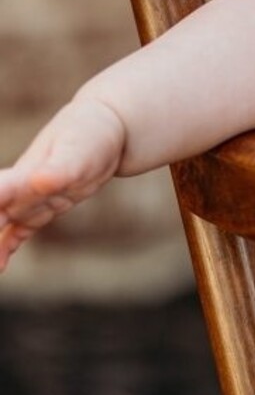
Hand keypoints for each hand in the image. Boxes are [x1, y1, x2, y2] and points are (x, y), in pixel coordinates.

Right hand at [0, 96, 128, 270]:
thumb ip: (58, 170)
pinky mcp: (43, 208)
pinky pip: (20, 230)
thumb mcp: (77, 152)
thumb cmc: (88, 133)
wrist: (104, 129)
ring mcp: (30, 199)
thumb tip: (40, 182)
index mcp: (23, 175)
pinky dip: (8, 245)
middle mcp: (20, 189)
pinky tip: (0, 265)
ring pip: (1, 224)